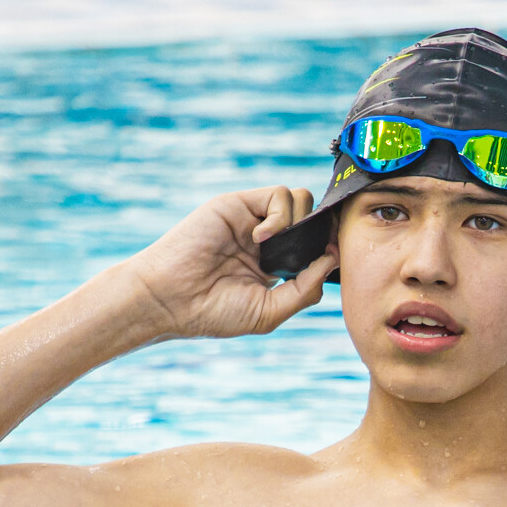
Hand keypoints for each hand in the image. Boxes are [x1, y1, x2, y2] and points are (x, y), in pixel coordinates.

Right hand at [121, 189, 334, 342]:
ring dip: (301, 222)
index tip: (336, 257)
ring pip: (301, 199)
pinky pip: (278, 195)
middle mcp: (267, 240)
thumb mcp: (269, 311)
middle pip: (312, 217)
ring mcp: (252, 220)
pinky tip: (262, 239)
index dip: (331, 246)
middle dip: (323, 230)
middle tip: (314, 251)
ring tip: (277, 248)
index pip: (316, 245)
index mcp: (276, 265)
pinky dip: (280, 215)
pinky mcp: (238, 204)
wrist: (170, 299)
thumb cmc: (214, 312)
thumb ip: (305, 289)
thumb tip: (332, 260)